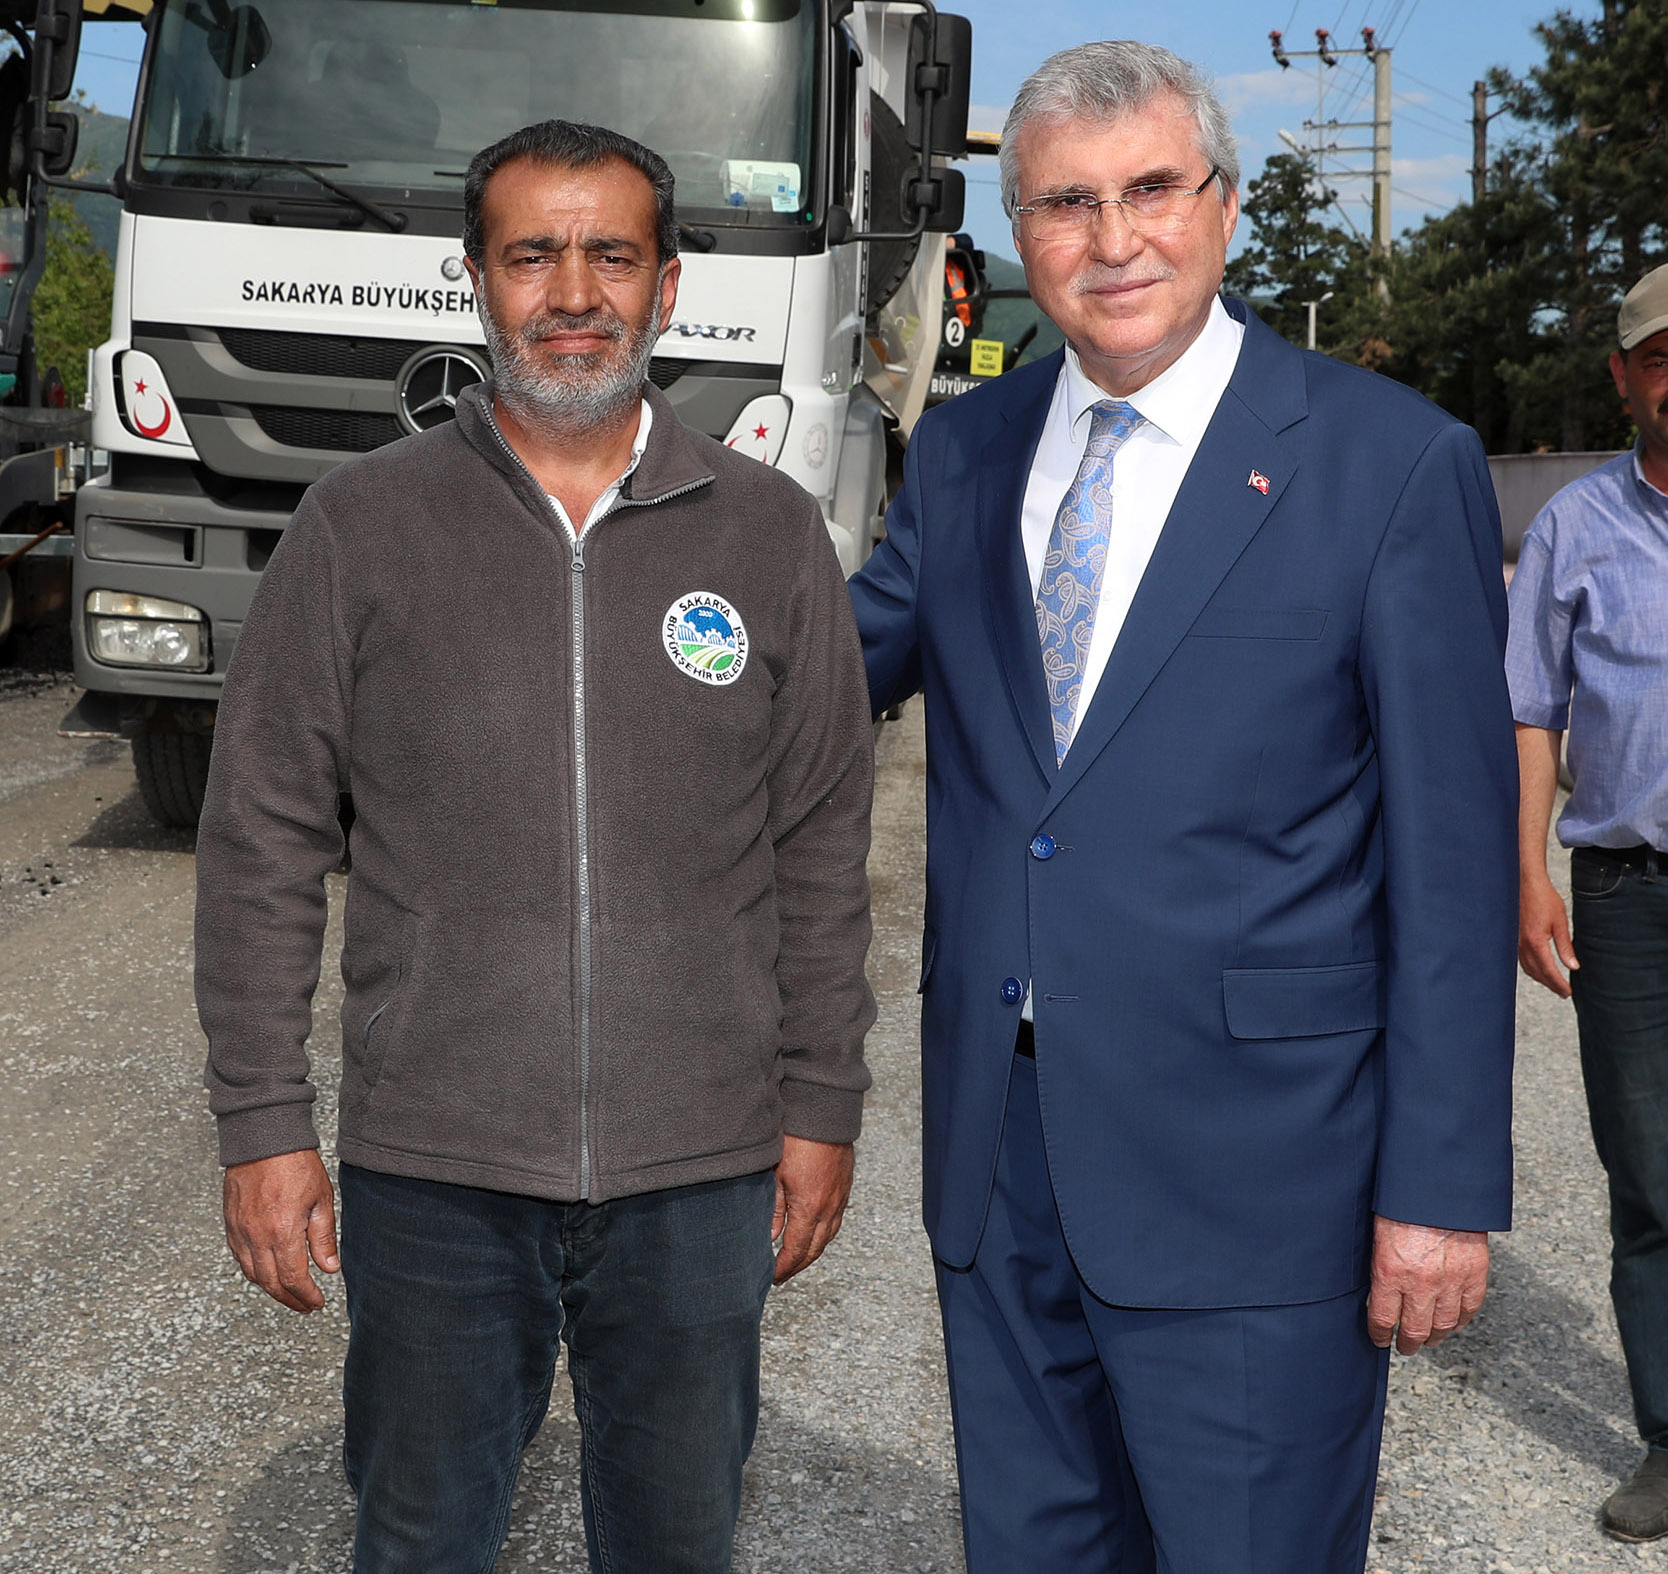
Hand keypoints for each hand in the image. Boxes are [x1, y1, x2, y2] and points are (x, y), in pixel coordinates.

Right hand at [223, 1149, 339, 1313]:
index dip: (306, 1296)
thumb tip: (329, 1269)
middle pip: (271, 1283)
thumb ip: (323, 1238)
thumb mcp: (321, 1200)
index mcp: (282, 1232)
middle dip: (290, 1299)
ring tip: (289, 1294)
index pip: (294, 1279)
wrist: (263, 1139)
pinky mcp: (230, 1224)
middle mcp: (256, 1237)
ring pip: (252, 1274)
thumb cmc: (296, 1164)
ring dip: (271, 1289)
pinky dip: (254, 1271)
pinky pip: (240, 1258)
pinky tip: (267, 1272)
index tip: (317, 1302)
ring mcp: (240, 1232)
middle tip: (305, 1305)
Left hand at [771, 1136, 854, 1283]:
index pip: (797, 1249)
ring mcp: (840, 1197)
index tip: (773, 1276)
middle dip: (798, 1265)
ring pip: (829, 1236)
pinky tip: (814, 1232)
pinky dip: (824, 1233)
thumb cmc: (796, 1139)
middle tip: (783, 1274)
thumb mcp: (775, 1175)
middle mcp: (829, 1207)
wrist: (824, 1113)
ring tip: (797, 1258)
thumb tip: (771, 1237)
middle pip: (816, 1248)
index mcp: (810, 1207)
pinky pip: (836, 1220)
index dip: (784, 1267)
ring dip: (812, 1251)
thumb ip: (774, 1209)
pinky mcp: (845, 1186)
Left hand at [1366, 1215, 1488, 1354]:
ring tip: (1428, 1339)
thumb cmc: (1401, 1203)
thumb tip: (1376, 1293)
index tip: (1379, 1338)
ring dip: (1435, 1336)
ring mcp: (1451, 1281)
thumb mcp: (1377, 1235)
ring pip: (1445, 1325)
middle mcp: (1421, 1283)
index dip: (1379, 1333)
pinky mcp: (1475, 1273)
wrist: (1438, 1185)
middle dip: (1407, 1343)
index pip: (1382, 1318)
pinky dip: (1461, 1320)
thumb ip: (1379, 1267)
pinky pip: (1469, 1308)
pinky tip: (1454, 1323)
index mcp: (1390, 1272)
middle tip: (1404, 1347)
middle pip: (1415, 1329)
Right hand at [1519, 871, 1577, 997]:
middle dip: (1551, 985)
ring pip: (1528, 968)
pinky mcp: (1514, 938)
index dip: (1559, 983)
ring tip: (1554, 984)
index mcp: (1535, 942)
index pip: (1548, 970)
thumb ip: (1565, 946)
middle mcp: (1523, 945)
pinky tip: (1539, 969)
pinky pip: (1522, 960)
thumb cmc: (1544, 899)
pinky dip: (1532, 969)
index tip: (1568, 992)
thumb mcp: (1560, 922)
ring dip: (1541, 978)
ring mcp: (1516, 942)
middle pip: (1537, 973)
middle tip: (1564, 993)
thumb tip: (1573, 966)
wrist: (1526, 884)